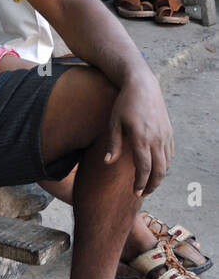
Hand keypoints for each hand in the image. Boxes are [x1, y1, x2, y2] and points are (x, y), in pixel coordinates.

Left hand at [104, 76, 173, 195]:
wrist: (142, 85)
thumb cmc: (124, 103)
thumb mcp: (114, 122)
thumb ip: (113, 144)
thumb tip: (108, 162)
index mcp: (141, 138)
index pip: (144, 167)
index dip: (141, 183)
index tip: (137, 193)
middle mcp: (156, 138)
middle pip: (159, 169)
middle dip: (152, 184)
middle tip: (144, 193)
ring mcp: (165, 134)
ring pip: (167, 163)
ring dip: (160, 176)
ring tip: (150, 184)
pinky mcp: (169, 131)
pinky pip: (170, 153)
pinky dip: (165, 164)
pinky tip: (157, 168)